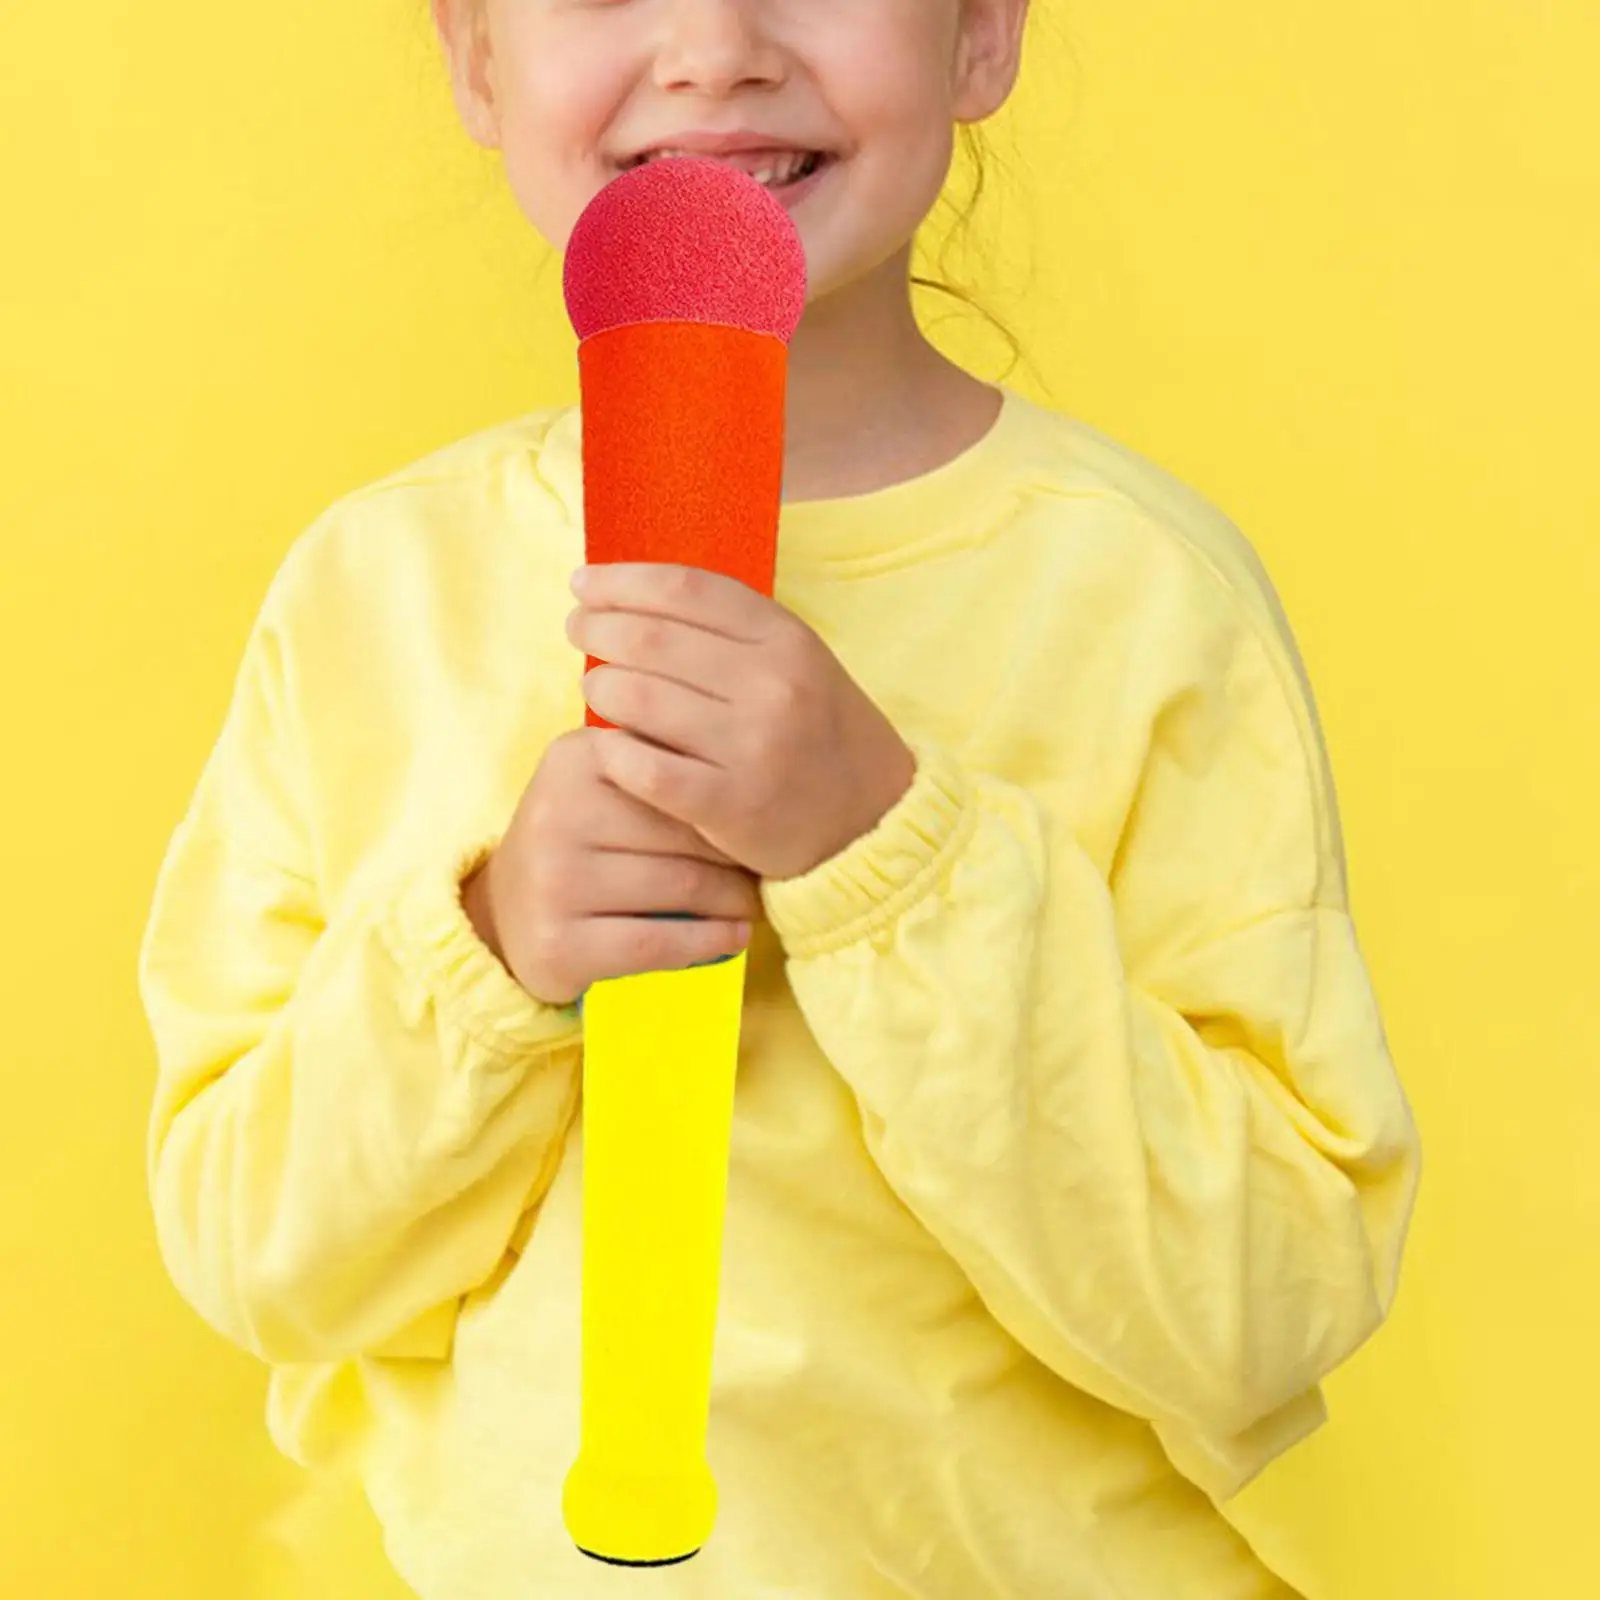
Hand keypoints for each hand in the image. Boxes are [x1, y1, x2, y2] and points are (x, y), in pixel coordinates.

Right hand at [463, 728, 761, 1008]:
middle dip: (737, 856)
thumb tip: (757, 778)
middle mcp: (558, 813)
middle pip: (685, 835)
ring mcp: (554, 881)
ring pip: (681, 889)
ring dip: (734, 901)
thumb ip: (661, 766)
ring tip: (752, 903)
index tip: (758, 819)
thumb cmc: (581, 841)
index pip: (678, 776)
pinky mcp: (559, 942)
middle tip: (764, 868)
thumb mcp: (605, 783)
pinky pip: (659, 942)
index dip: (727, 804)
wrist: (505, 913)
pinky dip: (709, 941)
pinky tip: (734, 937)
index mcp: (576, 759)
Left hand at [567, 563, 916, 881]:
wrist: (874, 820)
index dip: (622, 581)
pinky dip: (612, 751)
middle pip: (651, 639)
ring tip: (596, 687)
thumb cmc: (816, 732)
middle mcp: (771, 686)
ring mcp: (751, 747)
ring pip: (638, 699)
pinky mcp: (730, 805)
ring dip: (600, 686)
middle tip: (578, 631)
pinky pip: (643, 769)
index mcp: (786, 639)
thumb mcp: (796, 662)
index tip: (584, 583)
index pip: (685, 590)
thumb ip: (730, 631)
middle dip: (598, 628)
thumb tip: (633, 597)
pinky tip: (606, 746)